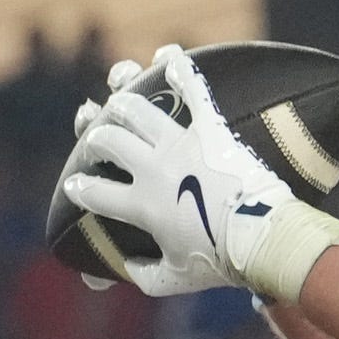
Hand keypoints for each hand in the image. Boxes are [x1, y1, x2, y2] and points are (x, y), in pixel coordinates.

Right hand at [59, 47, 298, 300]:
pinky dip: (180, 70)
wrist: (262, 238)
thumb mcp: (176, 279)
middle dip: (95, 137)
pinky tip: (169, 58)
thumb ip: (144, 275)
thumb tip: (127, 268)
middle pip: (107, 139)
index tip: (75, 187)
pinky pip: (193, 90)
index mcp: (141, 204)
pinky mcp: (210, 128)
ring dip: (121, 100)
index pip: (95, 192)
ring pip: (135, 107)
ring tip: (118, 100)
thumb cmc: (221, 262)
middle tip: (97, 140)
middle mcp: (153, 167)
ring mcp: (180, 143)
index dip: (80, 190)